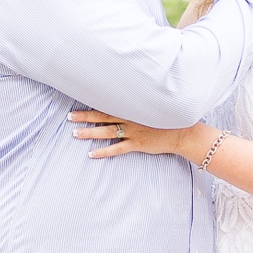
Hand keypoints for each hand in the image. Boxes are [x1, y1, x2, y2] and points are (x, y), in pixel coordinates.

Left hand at [69, 110, 191, 157]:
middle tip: (70, 117)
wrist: (182, 132)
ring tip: (75, 134)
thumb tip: (125, 98)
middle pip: (103, 116)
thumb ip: (138, 103)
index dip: (94, 102)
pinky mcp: (137, 144)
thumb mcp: (152, 106)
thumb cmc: (168, 118)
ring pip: (107, 132)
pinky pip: (116, 148)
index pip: (109, 103)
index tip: (80, 99)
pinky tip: (91, 154)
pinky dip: (103, 151)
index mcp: (133, 107)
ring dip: (90, 133)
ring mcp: (133, 132)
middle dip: (86, 116)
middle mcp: (130, 118)